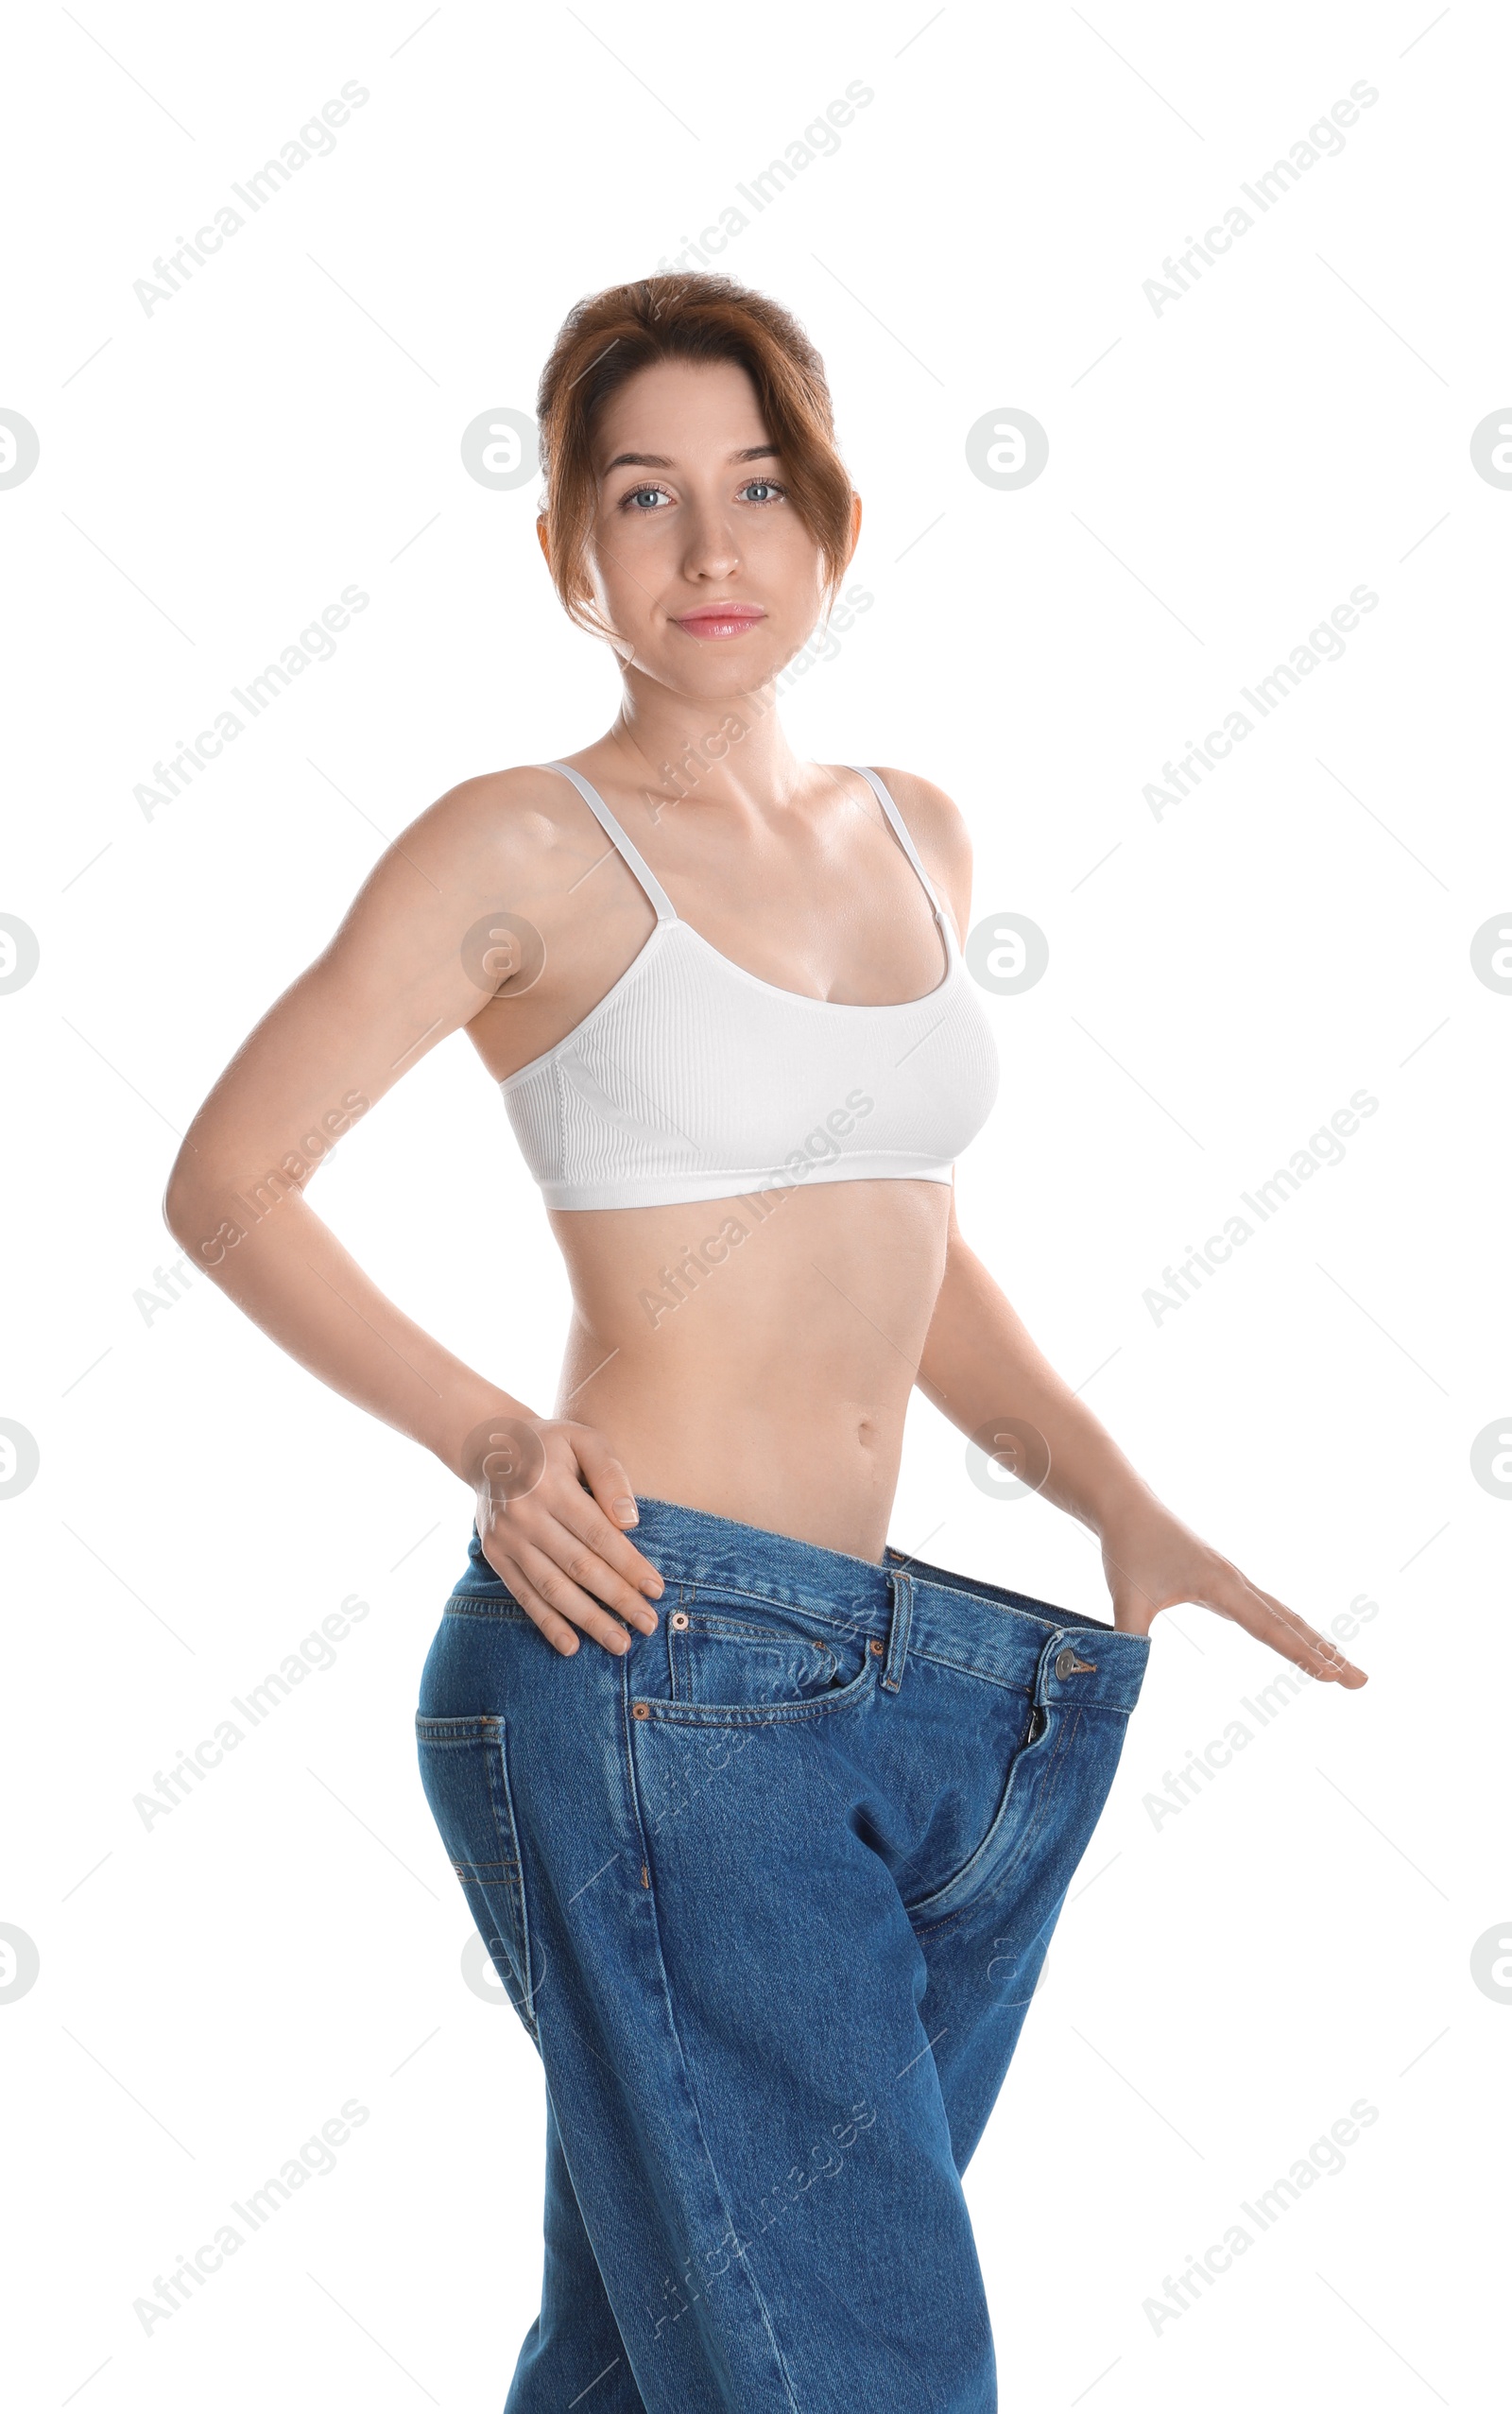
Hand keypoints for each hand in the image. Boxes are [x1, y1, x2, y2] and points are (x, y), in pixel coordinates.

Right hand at [468, 1414, 664, 1656]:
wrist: (490, 1444)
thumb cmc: (553, 1444)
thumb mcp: (585, 1440)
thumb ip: (611, 1476)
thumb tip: (631, 1523)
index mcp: (552, 1486)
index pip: (598, 1535)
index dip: (629, 1565)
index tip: (656, 1590)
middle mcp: (526, 1516)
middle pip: (579, 1567)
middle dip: (617, 1600)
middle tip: (647, 1624)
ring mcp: (506, 1539)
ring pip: (552, 1588)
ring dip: (587, 1620)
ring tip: (619, 1643)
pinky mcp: (495, 1555)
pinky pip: (523, 1595)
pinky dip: (547, 1623)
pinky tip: (570, 1645)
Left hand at [1097, 1493, 1366, 1687]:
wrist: (1128, 1506)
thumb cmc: (1129, 1549)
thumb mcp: (1126, 1598)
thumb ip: (1129, 1642)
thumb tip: (1127, 1679)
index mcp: (1220, 1586)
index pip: (1269, 1627)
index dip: (1301, 1654)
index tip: (1331, 1675)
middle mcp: (1236, 1583)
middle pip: (1291, 1622)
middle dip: (1326, 1653)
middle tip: (1360, 1682)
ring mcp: (1233, 1581)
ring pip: (1283, 1615)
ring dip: (1314, 1641)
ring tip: (1342, 1668)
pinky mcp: (1224, 1581)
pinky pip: (1266, 1609)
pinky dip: (1289, 1628)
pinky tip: (1298, 1640)